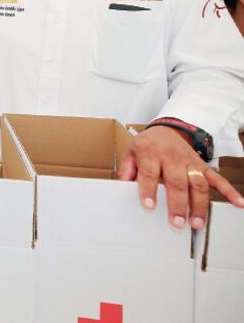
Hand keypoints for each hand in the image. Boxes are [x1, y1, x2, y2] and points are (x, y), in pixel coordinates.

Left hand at [118, 126, 243, 228]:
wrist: (167, 129)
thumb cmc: (147, 145)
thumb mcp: (131, 153)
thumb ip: (127, 171)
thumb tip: (121, 189)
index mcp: (151, 153)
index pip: (150, 173)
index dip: (149, 190)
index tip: (149, 206)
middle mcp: (172, 157)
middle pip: (177, 182)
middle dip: (178, 204)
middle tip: (177, 222)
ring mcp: (190, 162)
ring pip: (198, 184)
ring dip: (199, 204)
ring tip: (197, 222)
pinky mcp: (202, 166)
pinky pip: (217, 178)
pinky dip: (229, 191)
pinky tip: (239, 202)